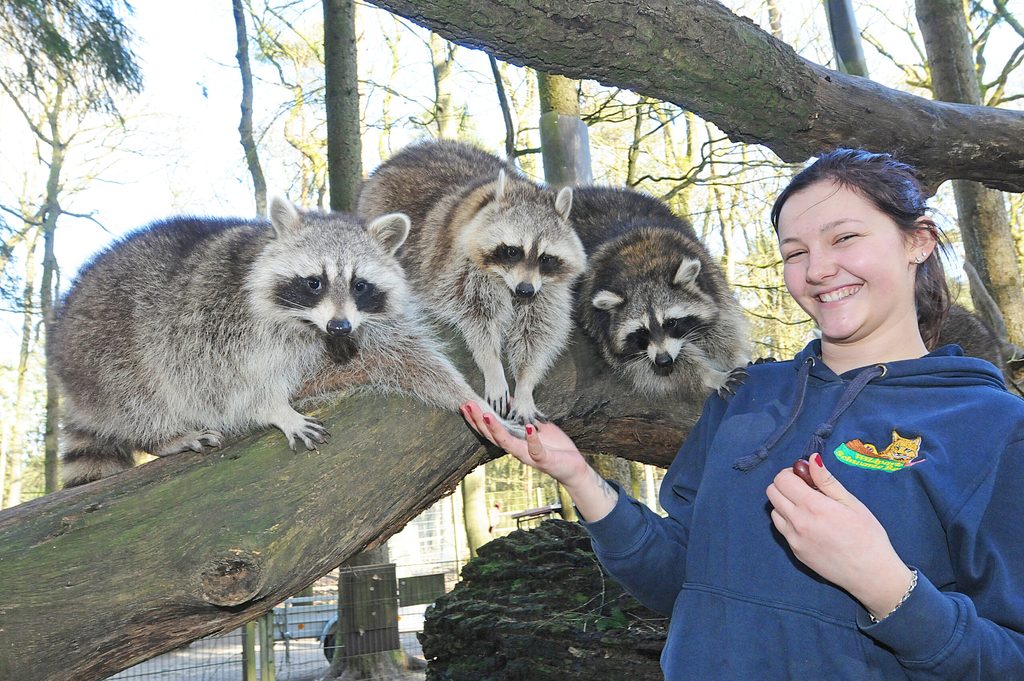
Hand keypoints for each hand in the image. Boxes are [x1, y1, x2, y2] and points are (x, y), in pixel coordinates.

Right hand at [461, 401, 588, 486]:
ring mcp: (528, 456)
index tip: (465, 405)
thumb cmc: (553, 446)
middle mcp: (516, 450)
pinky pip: (536, 450)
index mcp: (513, 441)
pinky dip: (532, 440)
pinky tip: (529, 428)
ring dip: (497, 430)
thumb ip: (520, 415)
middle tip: (468, 405)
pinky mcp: (543, 459)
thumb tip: (507, 399)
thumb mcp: (534, 426)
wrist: (573, 467)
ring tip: (487, 416)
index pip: (489, 431)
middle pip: (492, 436)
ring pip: (508, 444)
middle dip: (479, 421)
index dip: (476, 419)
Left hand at [766, 453, 914, 619]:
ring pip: (774, 511)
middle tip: (805, 489)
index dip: (791, 473)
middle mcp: (797, 522)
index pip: (781, 480)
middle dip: (785, 485)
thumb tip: (811, 459)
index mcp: (812, 506)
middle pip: (772, 493)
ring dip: (784, 504)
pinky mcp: (794, 552)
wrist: (871, 574)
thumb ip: (827, 481)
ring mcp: (793, 539)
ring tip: (807, 508)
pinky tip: (808, 524)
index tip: (805, 476)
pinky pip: (781, 529)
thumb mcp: (851, 503)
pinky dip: (788, 521)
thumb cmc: (867, 535)